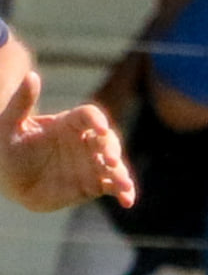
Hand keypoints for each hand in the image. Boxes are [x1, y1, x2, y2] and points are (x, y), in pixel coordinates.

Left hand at [0, 73, 136, 212]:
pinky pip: (113, 186)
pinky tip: (128, 200)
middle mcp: (84, 143)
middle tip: (108, 159)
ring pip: (114, 164)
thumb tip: (31, 75)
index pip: (89, 116)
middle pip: (107, 140)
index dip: (97, 120)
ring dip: (122, 172)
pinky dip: (124, 192)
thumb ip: (20, 102)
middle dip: (111, 148)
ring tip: (124, 183)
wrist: (9, 181)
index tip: (98, 129)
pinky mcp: (93, 184)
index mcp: (68, 124)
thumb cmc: (5, 149)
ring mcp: (90, 164)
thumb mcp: (7, 124)